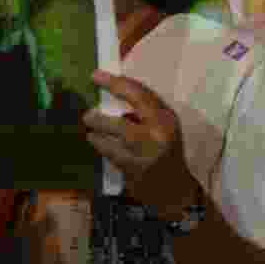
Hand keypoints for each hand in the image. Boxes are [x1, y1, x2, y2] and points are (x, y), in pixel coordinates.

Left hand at [82, 71, 194, 215]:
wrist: (176, 188)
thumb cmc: (167, 147)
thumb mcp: (164, 123)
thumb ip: (144, 109)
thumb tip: (113, 90)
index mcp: (165, 119)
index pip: (138, 94)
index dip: (114, 83)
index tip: (95, 76)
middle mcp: (156, 137)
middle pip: (120, 126)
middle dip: (99, 120)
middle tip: (88, 115)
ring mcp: (144, 158)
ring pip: (111, 144)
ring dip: (97, 136)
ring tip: (91, 131)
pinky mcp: (133, 174)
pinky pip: (111, 157)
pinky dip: (102, 148)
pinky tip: (97, 142)